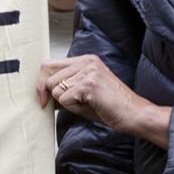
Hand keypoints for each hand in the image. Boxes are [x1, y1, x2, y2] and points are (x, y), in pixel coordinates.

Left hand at [36, 55, 169, 148]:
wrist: (132, 113)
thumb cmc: (109, 106)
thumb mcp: (83, 91)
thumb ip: (65, 85)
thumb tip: (41, 90)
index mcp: (85, 60)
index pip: (49, 64)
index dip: (41, 83)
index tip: (43, 98)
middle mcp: (86, 61)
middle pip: (48, 78)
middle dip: (54, 96)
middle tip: (73, 104)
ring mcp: (88, 71)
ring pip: (55, 90)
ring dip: (67, 103)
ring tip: (86, 103)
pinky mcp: (89, 84)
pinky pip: (64, 99)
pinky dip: (74, 108)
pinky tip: (90, 106)